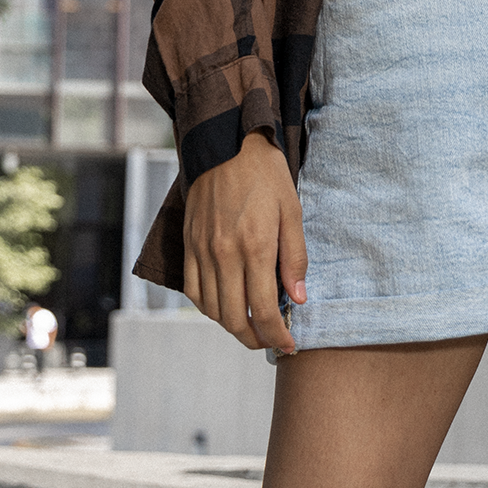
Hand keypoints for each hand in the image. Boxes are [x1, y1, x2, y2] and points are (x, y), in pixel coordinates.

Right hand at [183, 135, 308, 355]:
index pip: (264, 310)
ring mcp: (202, 251)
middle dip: (256, 339)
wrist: (225, 143)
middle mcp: (223, 254)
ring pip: (212, 310)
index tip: (289, 344)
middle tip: (273, 341)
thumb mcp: (292, 211)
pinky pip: (194, 290)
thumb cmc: (265, 174)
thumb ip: (295, 257)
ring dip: (232, 327)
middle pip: (234, 318)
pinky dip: (209, 308)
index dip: (278, 335)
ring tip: (253, 327)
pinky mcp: (189, 245)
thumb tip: (298, 299)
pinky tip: (226, 307)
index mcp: (254, 246)